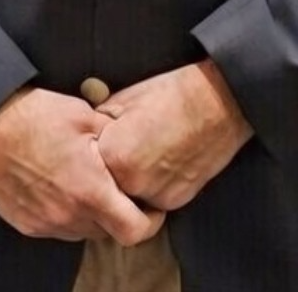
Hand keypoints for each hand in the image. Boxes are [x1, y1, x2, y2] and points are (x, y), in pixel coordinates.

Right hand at [0, 87, 166, 244]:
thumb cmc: (34, 115)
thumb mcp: (83, 114)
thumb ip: (113, 138)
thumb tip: (132, 147)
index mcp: (90, 191)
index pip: (134, 231)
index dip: (150, 222)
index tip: (150, 207)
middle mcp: (69, 216)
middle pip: (108, 232)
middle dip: (118, 214)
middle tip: (115, 188)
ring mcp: (45, 223)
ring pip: (82, 231)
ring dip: (90, 215)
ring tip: (83, 184)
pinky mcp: (25, 224)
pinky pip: (56, 228)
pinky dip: (64, 214)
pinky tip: (58, 186)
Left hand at [95, 61, 252, 211]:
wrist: (215, 104)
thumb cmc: (167, 95)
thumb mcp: (121, 100)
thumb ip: (98, 125)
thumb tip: (82, 135)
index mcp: (112, 155)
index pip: (87, 166)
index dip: (93, 153)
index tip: (101, 143)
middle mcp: (131, 183)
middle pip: (107, 186)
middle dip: (110, 172)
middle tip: (125, 149)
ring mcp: (155, 196)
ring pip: (130, 197)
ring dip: (131, 182)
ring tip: (145, 152)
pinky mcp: (175, 202)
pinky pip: (153, 200)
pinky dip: (153, 186)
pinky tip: (162, 160)